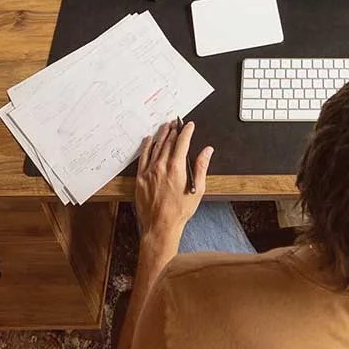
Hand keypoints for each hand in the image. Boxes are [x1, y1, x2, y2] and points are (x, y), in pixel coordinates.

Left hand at [135, 119, 211, 248]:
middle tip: (177, 123)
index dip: (186, 131)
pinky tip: (149, 140)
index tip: (189, 125)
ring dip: (162, 135)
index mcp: (176, 168)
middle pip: (168, 142)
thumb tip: (207, 151)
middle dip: (174, 130)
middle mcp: (161, 166)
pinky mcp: (141, 178)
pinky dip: (146, 146)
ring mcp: (149, 171)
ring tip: (166, 126)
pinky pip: (143, 157)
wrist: (160, 226)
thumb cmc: (179, 211)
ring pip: (156, 147)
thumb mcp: (197, 189)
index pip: (182, 142)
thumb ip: (202, 167)